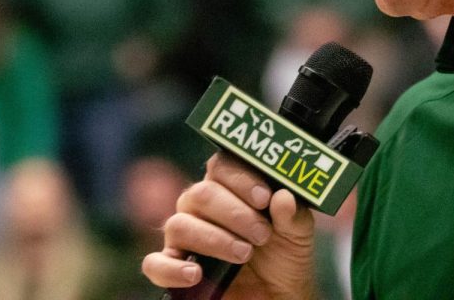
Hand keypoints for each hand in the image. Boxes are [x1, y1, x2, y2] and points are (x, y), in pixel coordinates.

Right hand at [142, 152, 319, 299]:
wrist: (278, 293)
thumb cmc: (284, 252)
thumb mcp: (297, 233)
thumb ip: (292, 215)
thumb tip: (283, 197)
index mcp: (228, 187)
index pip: (221, 166)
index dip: (241, 179)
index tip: (264, 198)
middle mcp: (199, 206)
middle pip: (201, 194)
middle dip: (235, 213)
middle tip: (262, 234)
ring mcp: (183, 236)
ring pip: (179, 225)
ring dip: (214, 239)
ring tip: (245, 253)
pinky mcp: (173, 268)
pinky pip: (155, 264)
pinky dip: (172, 269)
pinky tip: (196, 274)